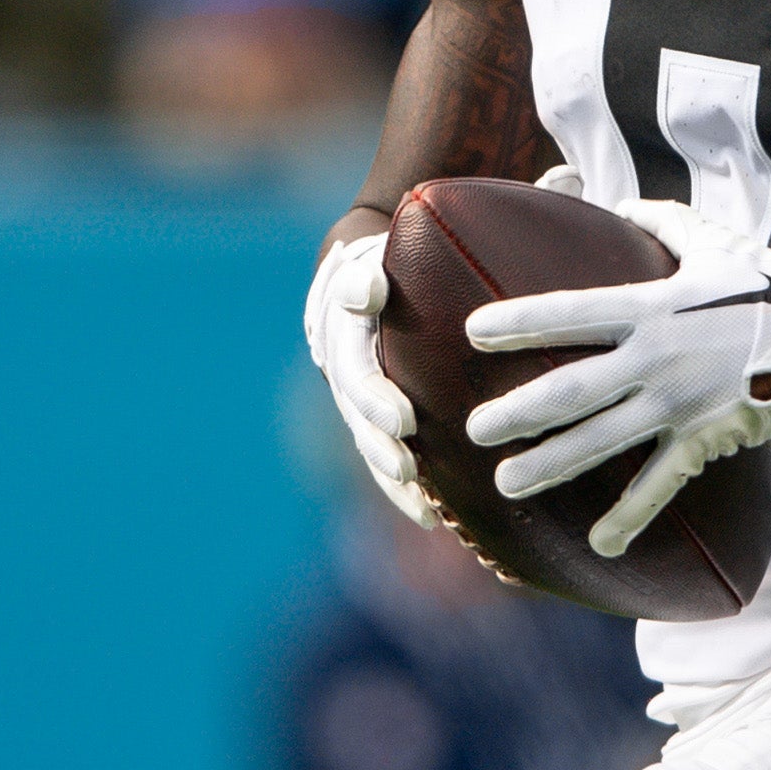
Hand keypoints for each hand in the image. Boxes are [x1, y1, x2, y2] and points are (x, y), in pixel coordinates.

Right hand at [306, 228, 428, 524]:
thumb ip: (367, 275)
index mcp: (341, 325)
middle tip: (409, 465)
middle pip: (356, 413)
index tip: (405, 423)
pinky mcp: (369, 416)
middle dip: (381, 443)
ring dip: (389, 474)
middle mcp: (341, 363)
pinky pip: (381, 454)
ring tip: (421, 504)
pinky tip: (429, 516)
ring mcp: (352, 393)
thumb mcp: (378, 254)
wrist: (367, 268)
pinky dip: (401, 488)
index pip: (355, 366)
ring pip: (365, 440)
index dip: (375, 399)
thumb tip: (369, 293)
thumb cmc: (388, 255)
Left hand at [461, 199, 770, 557]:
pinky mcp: (708, 440)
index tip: (472, 332)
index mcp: (654, 306)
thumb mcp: (715, 240)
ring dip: (551, 465)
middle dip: (518, 412)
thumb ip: (658, 221)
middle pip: (573, 391)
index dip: (521, 322)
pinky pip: (660, 484)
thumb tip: (612, 202)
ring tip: (505, 484)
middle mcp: (659, 358)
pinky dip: (630, 517)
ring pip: (603, 442)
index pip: (572, 312)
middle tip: (472, 430)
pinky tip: (601, 544)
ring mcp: (681, 404)